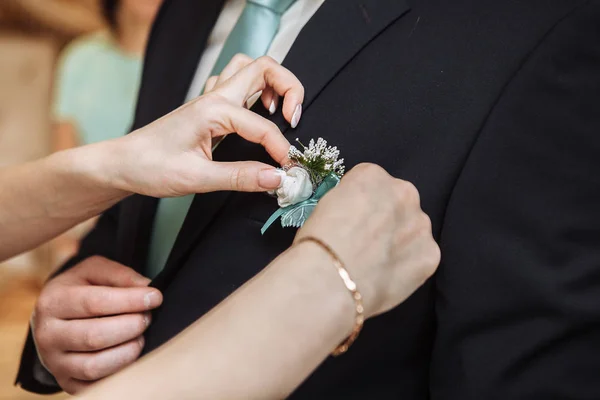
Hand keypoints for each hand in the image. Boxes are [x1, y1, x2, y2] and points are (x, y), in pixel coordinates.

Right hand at [31, 256, 162, 393]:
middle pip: (95, 336)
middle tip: (148, 318)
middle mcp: (47, 334)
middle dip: (131, 326)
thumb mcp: (94, 271)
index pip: (95, 302)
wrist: (54, 318)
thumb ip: (120, 275)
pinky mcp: (66, 382)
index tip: (155, 298)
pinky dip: (119, 373)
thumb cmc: (80, 290)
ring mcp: (54, 362)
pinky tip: (131, 356)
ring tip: (140, 337)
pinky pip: (95, 386)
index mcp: (53, 301)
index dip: (130, 300)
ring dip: (127, 352)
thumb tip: (147, 288)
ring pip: (94, 366)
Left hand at [104, 55, 303, 196]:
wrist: (123, 163)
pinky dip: (253, 89)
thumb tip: (277, 178)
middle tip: (295, 118)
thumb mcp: (198, 178)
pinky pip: (234, 81)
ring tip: (280, 111)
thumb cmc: (152, 167)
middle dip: (289, 87)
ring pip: (248, 68)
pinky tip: (256, 110)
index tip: (288, 170)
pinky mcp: (207, 107)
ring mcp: (210, 98)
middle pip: (263, 67)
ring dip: (271, 82)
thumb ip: (241, 177)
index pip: (263, 126)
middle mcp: (214, 98)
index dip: (281, 149)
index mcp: (214, 111)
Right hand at [296, 163, 440, 317]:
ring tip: (376, 263)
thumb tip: (355, 217)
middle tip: (366, 242)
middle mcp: (402, 192)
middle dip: (386, 219)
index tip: (352, 220)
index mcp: (372, 175)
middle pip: (397, 202)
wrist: (330, 281)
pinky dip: (408, 266)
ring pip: (412, 229)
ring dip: (400, 241)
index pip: (371, 182)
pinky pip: (421, 256)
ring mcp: (420, 223)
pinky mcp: (430, 254)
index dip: (360, 204)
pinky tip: (387, 276)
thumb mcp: (325, 207)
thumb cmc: (318, 244)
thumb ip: (349, 203)